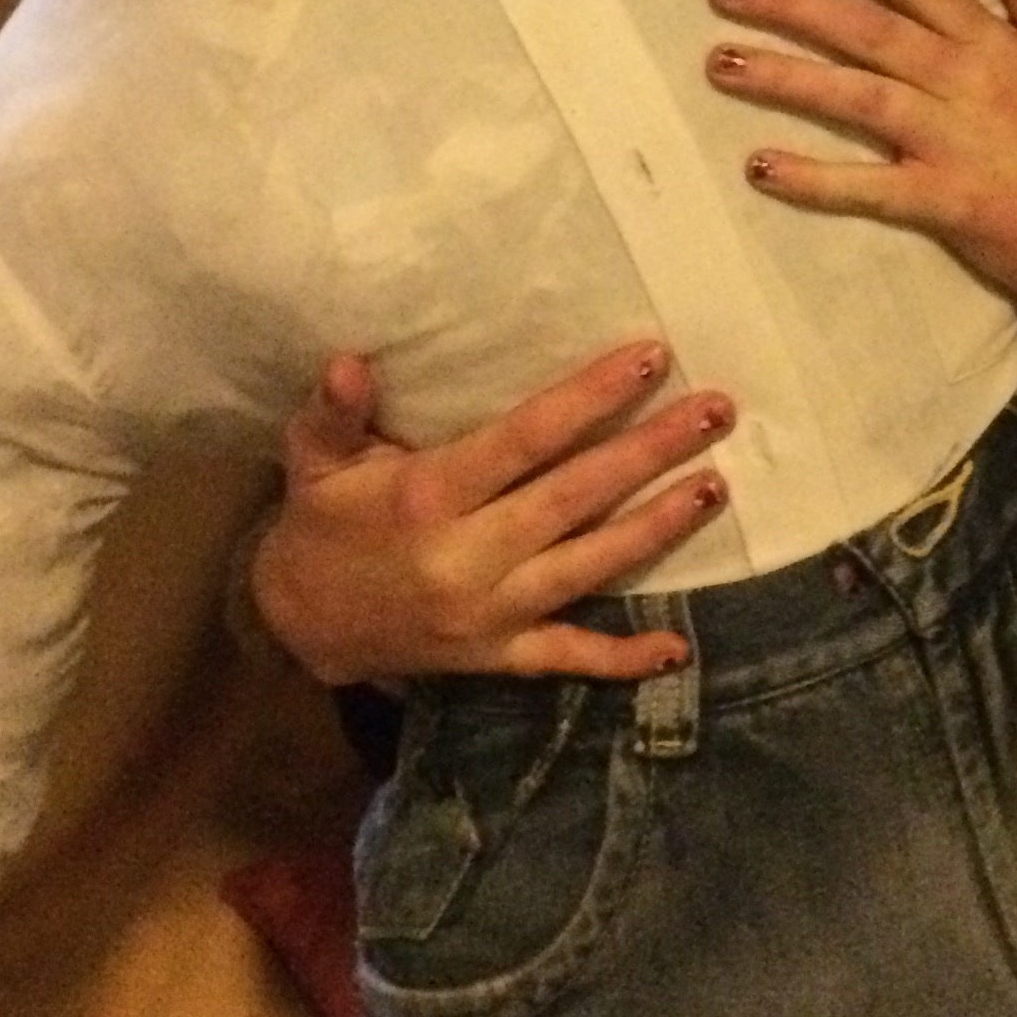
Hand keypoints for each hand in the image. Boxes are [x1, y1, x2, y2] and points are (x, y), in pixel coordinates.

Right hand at [250, 341, 732, 683]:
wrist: (300, 625)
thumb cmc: (322, 521)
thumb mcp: (314, 460)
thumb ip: (332, 411)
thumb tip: (349, 364)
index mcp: (429, 496)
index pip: (527, 439)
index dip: (589, 397)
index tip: (650, 356)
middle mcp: (468, 557)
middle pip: (576, 497)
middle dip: (650, 452)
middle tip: (716, 410)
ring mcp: (489, 614)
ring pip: (588, 568)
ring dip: (656, 529)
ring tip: (715, 487)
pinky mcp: (497, 657)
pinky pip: (567, 658)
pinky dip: (621, 660)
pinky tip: (676, 647)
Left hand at [705, 0, 1016, 439]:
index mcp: (992, 40)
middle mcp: (967, 80)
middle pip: (867, 31)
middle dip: (792, 4)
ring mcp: (953, 142)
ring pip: (857, 99)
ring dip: (786, 78)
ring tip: (721, 62)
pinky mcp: (944, 202)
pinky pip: (870, 187)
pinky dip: (816, 179)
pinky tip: (761, 166)